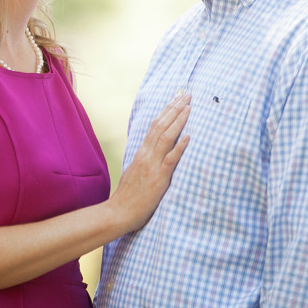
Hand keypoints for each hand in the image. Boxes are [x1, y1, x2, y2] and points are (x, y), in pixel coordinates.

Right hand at [108, 93, 189, 232]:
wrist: (118, 213)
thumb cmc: (129, 196)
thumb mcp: (136, 172)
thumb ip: (145, 160)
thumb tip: (155, 151)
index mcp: (141, 153)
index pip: (155, 126)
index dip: (166, 111)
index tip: (176, 98)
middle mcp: (146, 155)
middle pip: (161, 126)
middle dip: (175, 109)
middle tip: (187, 94)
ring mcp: (152, 165)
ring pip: (165, 137)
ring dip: (178, 120)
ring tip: (189, 107)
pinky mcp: (158, 178)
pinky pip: (170, 159)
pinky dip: (179, 147)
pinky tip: (189, 137)